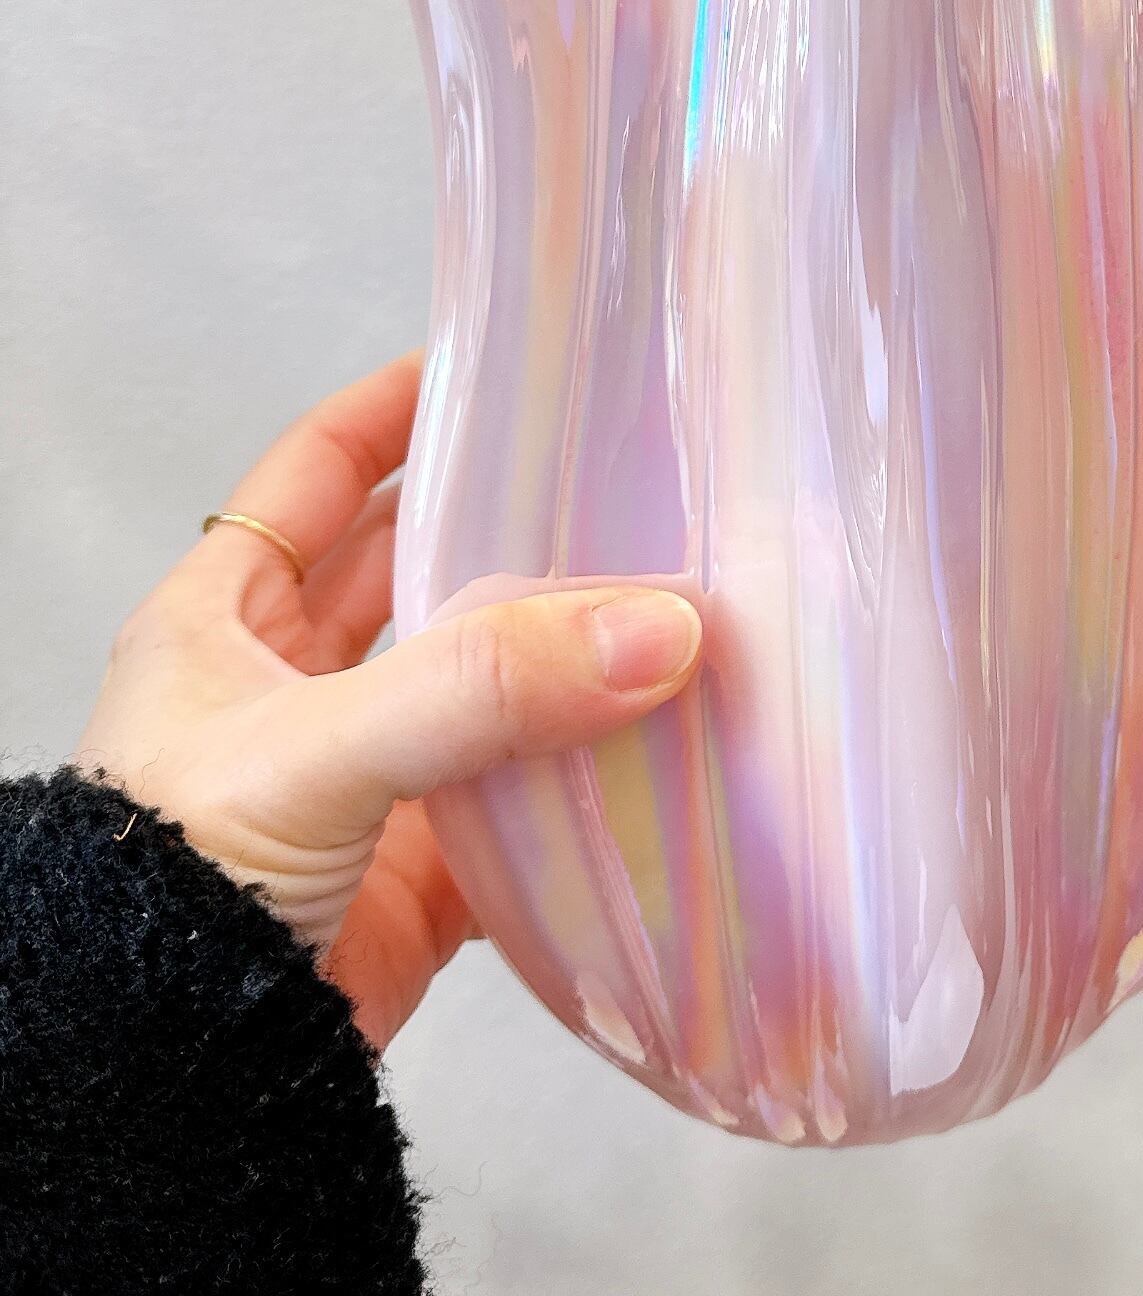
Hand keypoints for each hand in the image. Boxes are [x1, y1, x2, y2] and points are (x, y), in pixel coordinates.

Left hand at [75, 354, 703, 1047]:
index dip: (398, 406)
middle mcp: (298, 685)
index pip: (320, 469)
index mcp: (228, 620)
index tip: (500, 362)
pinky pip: (528, 799)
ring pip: (486, 682)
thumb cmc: (167, 886)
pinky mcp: (426, 870)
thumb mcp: (314, 748)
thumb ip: (485, 682)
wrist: (162, 1087)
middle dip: (513, 527)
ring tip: (673, 595)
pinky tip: (665, 739)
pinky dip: (592, 775)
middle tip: (627, 482)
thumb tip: (660, 627)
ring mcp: (368, 777)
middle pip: (423, 568)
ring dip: (565, 653)